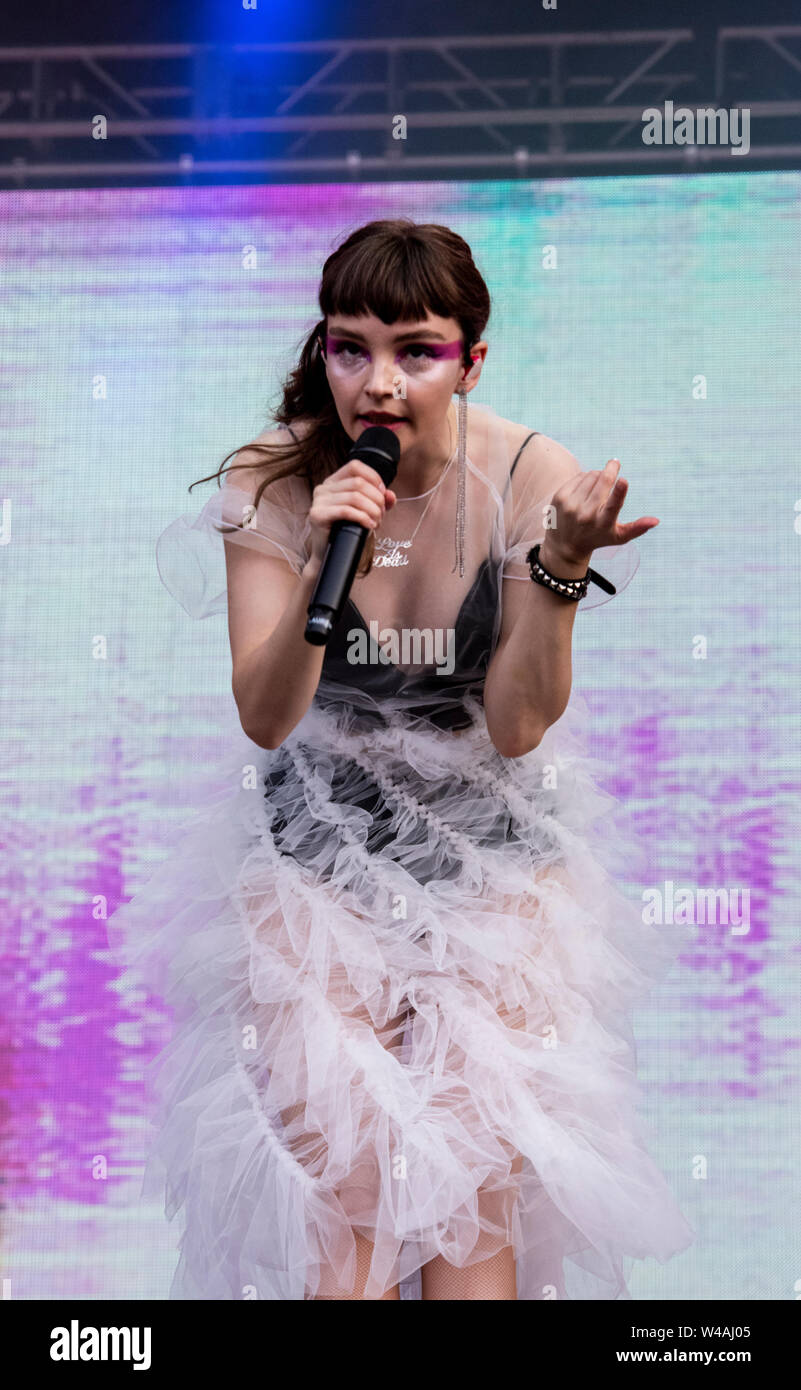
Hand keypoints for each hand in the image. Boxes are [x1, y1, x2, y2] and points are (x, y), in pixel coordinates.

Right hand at [306, 460, 395, 565]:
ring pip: (354, 497)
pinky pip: (346, 511)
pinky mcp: (317, 515)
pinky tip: (370, 526)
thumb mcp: (366, 511)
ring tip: (377, 522)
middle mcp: (323, 488)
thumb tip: (391, 495)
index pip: (355, 466)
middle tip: (381, 514)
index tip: (383, 494)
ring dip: (372, 510)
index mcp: (333, 482)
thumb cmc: (347, 530)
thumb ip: (379, 500)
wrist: (330, 554)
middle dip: (376, 498)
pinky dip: (363, 518)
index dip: (373, 477)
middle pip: (358, 483)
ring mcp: (318, 501)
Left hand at [543, 459, 658, 566]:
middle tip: (615, 462)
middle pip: (602, 482)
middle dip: (611, 469)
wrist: (564, 545)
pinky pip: (579, 476)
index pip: (612, 506)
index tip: (623, 480)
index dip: (619, 492)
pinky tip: (586, 487)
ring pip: (591, 476)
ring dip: (599, 475)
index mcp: (603, 523)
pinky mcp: (560, 497)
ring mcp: (571, 505)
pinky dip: (586, 477)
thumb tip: (656, 520)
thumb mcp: (618, 536)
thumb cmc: (598, 537)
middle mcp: (586, 514)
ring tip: (599, 484)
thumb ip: (638, 528)